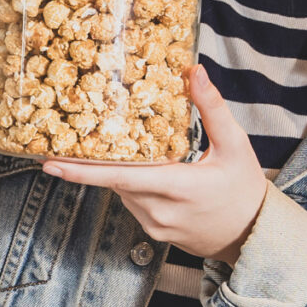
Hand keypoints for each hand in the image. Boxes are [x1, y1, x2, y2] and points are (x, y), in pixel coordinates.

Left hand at [42, 67, 268, 263]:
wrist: (255, 235)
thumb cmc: (245, 189)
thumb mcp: (235, 145)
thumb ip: (211, 108)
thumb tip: (195, 71)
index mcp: (179, 187)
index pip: (121, 178)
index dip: (83, 172)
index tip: (51, 165)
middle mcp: (160, 210)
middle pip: (116, 180)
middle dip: (95, 161)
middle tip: (67, 142)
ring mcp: (155, 226)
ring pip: (122, 191)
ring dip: (120, 171)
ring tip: (124, 149)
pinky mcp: (154, 234)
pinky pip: (132, 203)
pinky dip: (132, 186)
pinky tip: (146, 172)